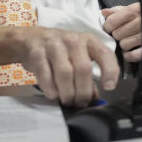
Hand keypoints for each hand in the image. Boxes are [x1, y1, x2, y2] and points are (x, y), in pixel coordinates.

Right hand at [0, 27, 118, 107]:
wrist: (31, 38)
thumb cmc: (61, 50)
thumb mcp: (79, 55)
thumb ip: (88, 75)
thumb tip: (94, 98)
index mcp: (89, 40)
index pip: (105, 54)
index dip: (110, 71)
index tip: (109, 87)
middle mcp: (73, 41)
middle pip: (83, 69)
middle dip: (83, 91)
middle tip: (81, 103)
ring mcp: (54, 45)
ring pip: (65, 73)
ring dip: (67, 92)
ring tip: (68, 101)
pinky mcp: (37, 53)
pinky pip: (45, 74)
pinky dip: (50, 88)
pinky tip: (53, 95)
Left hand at [102, 4, 141, 62]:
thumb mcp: (138, 8)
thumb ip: (119, 10)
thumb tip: (103, 13)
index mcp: (137, 10)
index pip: (112, 21)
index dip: (108, 26)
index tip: (112, 28)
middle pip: (117, 34)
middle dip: (117, 35)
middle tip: (123, 34)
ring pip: (124, 45)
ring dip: (124, 45)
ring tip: (130, 41)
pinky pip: (134, 56)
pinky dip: (129, 55)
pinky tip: (131, 50)